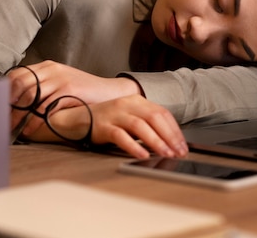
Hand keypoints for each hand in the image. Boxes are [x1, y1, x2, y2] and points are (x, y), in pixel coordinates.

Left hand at [6, 61, 141, 133]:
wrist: (110, 91)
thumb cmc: (84, 91)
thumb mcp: (62, 82)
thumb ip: (44, 86)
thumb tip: (20, 101)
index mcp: (47, 66)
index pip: (17, 75)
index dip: (5, 91)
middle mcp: (51, 70)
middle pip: (20, 84)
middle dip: (8, 104)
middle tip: (1, 120)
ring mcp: (60, 79)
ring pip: (30, 95)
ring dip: (18, 114)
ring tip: (12, 127)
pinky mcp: (69, 90)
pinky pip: (46, 106)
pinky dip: (34, 119)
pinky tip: (29, 128)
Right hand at [28, 95, 188, 158]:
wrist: (73, 118)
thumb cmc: (103, 120)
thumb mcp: (127, 116)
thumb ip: (146, 123)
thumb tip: (169, 141)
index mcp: (135, 100)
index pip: (162, 113)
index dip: (174, 130)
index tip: (182, 146)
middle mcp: (126, 104)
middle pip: (154, 117)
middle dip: (169, 136)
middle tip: (178, 152)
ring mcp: (114, 114)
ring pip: (140, 125)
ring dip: (156, 141)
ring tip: (165, 154)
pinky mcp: (102, 126)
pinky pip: (120, 136)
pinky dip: (133, 146)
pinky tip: (142, 155)